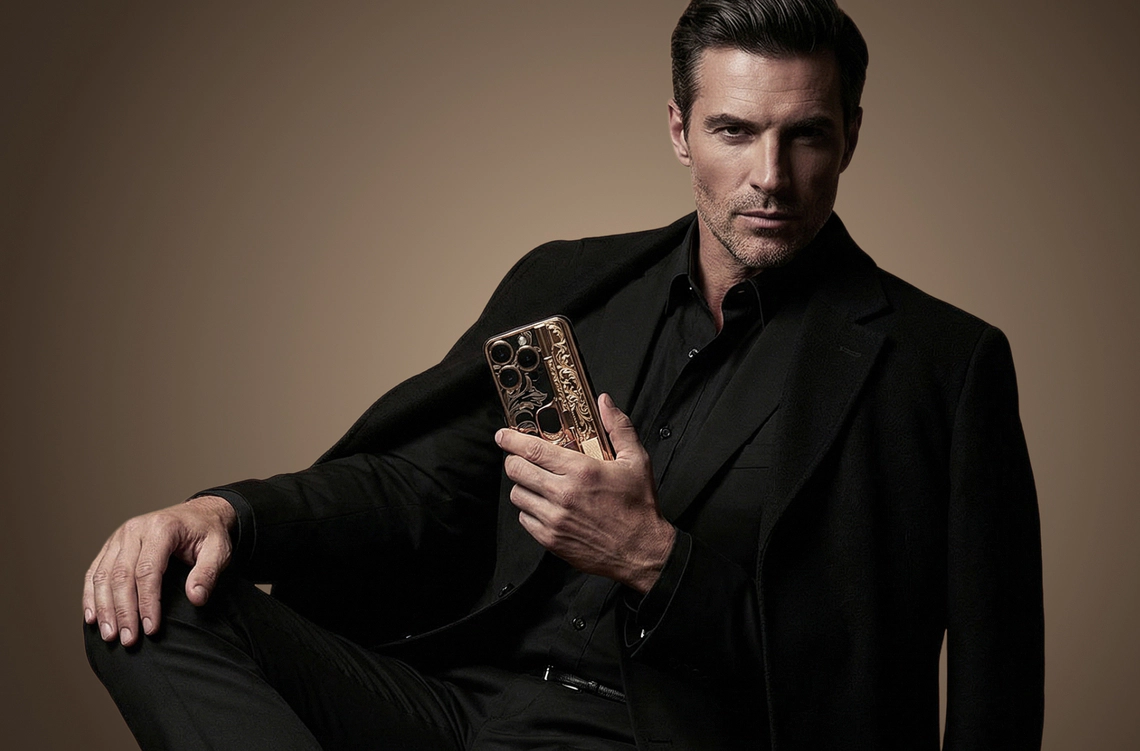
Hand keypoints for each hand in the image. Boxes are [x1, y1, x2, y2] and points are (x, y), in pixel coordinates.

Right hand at [83, 495, 236, 645]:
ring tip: (109, 635)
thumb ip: (208, 573)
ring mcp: (120, 536)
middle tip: (128, 640)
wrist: (198, 514)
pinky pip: (95, 571)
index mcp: (162, 528)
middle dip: (123, 611)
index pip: (148, 570)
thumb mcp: (219, 549)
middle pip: (121, 575)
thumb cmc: (208, 533)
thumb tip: (196, 599)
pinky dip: (91, 595)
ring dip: (104, 608)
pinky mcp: (112, 545)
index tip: (151, 629)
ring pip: (103, 575)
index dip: (147, 602)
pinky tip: (93, 617)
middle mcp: (135, 529)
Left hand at [496, 393, 675, 592]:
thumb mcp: (636, 461)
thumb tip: (605, 404)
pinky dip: (529, 509)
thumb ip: (619, 428)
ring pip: (517, 494)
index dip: (511, 439)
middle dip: (513, 460)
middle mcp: (563, 494)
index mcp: (581, 471)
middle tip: (520, 458)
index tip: (504, 435)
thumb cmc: (639, 508)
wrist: (642, 551)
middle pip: (516, 470)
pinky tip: (544, 504)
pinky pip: (524, 518)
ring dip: (522, 485)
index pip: (532, 450)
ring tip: (536, 482)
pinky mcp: (551, 539)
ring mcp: (554, 518)